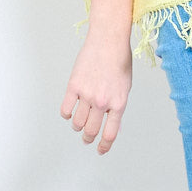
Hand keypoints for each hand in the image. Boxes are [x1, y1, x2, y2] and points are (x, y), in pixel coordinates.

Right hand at [60, 30, 132, 154]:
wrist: (109, 41)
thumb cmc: (120, 61)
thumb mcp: (126, 86)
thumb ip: (118, 106)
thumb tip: (114, 126)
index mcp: (119, 103)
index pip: (110, 133)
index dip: (104, 146)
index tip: (100, 150)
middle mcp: (102, 101)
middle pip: (90, 131)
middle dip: (88, 138)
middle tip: (87, 138)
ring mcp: (87, 94)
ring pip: (76, 123)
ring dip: (77, 127)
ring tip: (79, 124)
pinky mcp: (74, 86)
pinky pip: (65, 110)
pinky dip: (67, 114)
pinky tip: (71, 110)